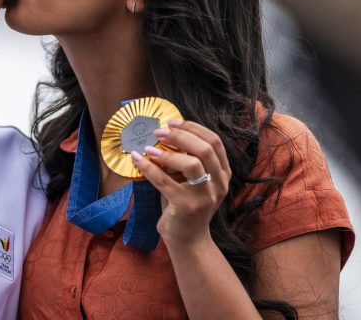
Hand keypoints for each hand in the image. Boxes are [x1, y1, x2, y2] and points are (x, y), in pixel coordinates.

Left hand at [130, 120, 230, 246]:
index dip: (193, 127)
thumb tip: (165, 134)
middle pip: (205, 149)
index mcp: (223, 173)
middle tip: (159, 132)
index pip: (214, 141)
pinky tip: (137, 160)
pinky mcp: (186, 207)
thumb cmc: (186, 205)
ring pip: (192, 164)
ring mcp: (204, 196)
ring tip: (149, 148)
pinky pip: (165, 182)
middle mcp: (218, 184)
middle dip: (180, 135)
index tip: (172, 121)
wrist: (188, 240)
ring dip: (168, 152)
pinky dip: (149, 168)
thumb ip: (188, 160)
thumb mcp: (194, 181)